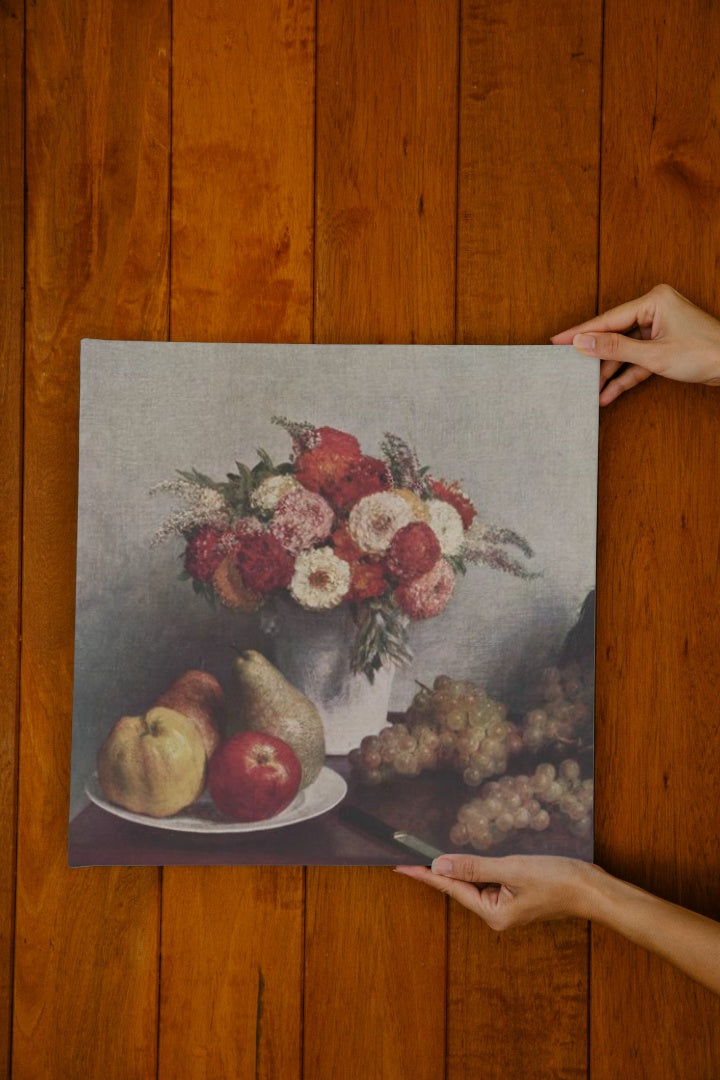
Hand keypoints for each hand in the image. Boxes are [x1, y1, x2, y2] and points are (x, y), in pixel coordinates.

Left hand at [395, 854, 597, 929]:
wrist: (593, 889)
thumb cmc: (557, 880)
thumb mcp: (512, 868)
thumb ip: (474, 867)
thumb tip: (439, 865)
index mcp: (494, 914)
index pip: (451, 889)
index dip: (425, 875)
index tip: (401, 866)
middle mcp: (497, 914)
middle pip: (461, 887)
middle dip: (439, 870)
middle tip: (412, 854)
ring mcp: (508, 906)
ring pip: (475, 882)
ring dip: (460, 867)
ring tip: (436, 852)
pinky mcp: (517, 896)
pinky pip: (489, 880)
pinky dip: (478, 867)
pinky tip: (470, 857)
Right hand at [551, 283, 719, 404]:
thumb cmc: (705, 353)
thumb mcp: (654, 355)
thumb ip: (615, 348)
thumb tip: (583, 342)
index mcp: (653, 301)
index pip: (608, 319)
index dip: (581, 332)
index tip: (557, 340)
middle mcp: (655, 310)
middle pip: (614, 335)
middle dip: (596, 357)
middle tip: (569, 368)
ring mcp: (659, 328)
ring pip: (625, 351)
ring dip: (609, 373)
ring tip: (589, 390)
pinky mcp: (664, 346)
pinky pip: (638, 360)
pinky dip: (626, 376)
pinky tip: (609, 393)